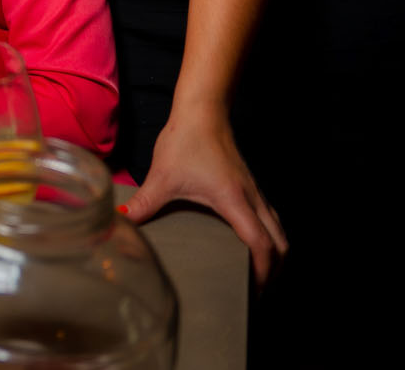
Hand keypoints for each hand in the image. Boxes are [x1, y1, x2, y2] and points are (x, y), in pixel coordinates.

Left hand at [122, 102, 287, 286]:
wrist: (203, 110)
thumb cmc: (186, 140)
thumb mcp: (163, 176)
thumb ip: (145, 202)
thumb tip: (123, 222)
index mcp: (234, 201)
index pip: (261, 244)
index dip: (263, 272)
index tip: (255, 292)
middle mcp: (251, 198)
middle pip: (281, 242)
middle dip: (276, 270)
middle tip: (258, 291)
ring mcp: (254, 191)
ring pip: (278, 229)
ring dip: (275, 253)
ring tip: (259, 273)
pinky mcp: (249, 185)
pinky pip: (269, 217)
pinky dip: (269, 236)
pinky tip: (250, 242)